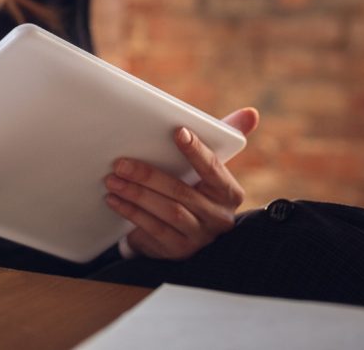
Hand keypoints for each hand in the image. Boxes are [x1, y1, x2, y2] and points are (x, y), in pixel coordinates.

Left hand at [103, 107, 259, 259]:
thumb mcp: (209, 166)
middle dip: (148, 176)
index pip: (214, 169)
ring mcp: (199, 237)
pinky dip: (131, 213)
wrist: (185, 231)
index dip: (197, 151)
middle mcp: (219, 218)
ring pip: (167, 212)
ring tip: (113, 180)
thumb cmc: (196, 187)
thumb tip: (251, 112)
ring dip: (136, 195)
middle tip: (120, 163)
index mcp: (229, 192)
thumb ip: (227, 136)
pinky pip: (153, 230)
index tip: (178, 131)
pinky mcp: (178, 251)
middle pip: (182, 193)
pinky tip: (114, 200)